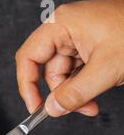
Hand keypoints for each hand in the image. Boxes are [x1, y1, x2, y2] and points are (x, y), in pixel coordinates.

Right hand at [15, 0, 123, 116]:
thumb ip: (74, 93)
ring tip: (91, 105)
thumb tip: (52, 109)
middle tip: (73, 109)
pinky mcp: (90, 44)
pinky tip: (96, 94)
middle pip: (47, 69)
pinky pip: (78, 70)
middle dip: (60, 93)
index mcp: (61, 25)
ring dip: (75, 93)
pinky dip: (84, 86)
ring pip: (63, 73)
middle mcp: (66, 29)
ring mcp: (78, 37)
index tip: (35, 107)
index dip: (27, 85)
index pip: (28, 58)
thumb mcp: (106, 70)